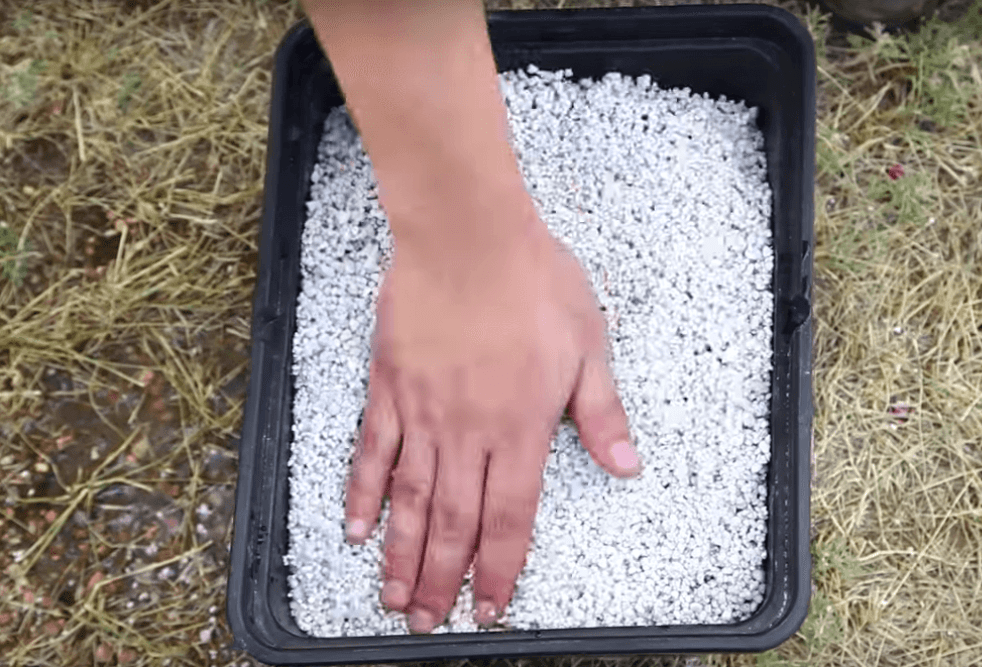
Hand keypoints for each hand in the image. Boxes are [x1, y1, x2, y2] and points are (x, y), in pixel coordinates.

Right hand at [343, 210, 642, 632]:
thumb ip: (601, 414)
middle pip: (452, 523)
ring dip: (400, 555)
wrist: (469, 235)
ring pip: (408, 500)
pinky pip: (372, 452)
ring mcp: (422, 414)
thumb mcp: (588, 346)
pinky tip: (355, 528)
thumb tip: (626, 465)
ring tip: (393, 597)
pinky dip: (362, 494)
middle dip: (442, 580)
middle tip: (428, 623)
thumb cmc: (533, 283)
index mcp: (521, 429)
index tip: (490, 608)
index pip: (509, 519)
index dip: (500, 570)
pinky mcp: (390, 388)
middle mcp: (468, 433)